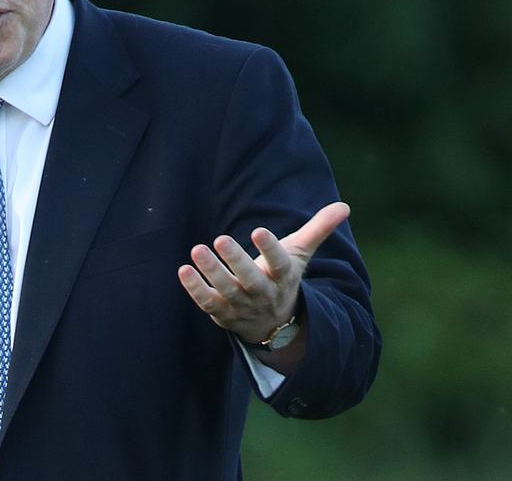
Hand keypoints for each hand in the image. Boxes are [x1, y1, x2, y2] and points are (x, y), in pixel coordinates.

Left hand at [177, 202, 349, 344]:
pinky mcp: (222, 313)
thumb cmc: (282, 278)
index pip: (280, 264)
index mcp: (283, 277)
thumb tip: (345, 206)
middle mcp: (263, 294)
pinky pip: (207, 303)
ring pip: (226, 291)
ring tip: (197, 250)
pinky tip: (183, 270)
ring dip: (212, 272)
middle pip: (252, 280)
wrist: (272, 324)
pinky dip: (195, 289)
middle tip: (220, 238)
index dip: (271, 248)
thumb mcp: (300, 255)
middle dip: (236, 261)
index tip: (259, 231)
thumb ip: (318, 230)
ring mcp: (242, 305)